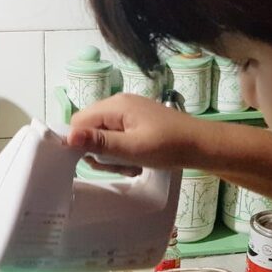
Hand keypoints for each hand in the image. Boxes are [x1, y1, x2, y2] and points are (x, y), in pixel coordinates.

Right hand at [68, 93, 200, 173]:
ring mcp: (129, 114)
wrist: (202, 146)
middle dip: (99, 152)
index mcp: (115, 106)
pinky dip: (124, 153)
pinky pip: (118, 139)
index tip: (96, 161)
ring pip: (104, 138)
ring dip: (113, 156)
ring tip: (131, 165)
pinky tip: (137, 162)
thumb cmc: (169, 146)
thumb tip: (68, 137)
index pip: (79, 122)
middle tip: (119, 166)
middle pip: (90, 130)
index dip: (80, 143)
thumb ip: (100, 143)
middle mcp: (119, 105)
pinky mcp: (137, 123)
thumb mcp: (132, 148)